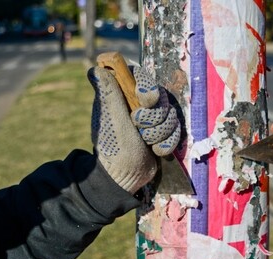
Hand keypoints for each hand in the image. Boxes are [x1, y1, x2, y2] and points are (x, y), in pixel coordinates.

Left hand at [88, 66, 179, 193]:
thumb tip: (96, 68)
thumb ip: (109, 92)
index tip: (145, 99)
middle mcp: (139, 104)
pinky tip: (156, 151)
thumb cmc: (114, 146)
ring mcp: (153, 119)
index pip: (141, 77)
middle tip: (139, 126)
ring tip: (145, 142)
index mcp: (123, 96)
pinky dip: (167, 143)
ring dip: (159, 132)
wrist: (126, 175)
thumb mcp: (111, 118)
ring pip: (171, 115)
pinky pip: (176, 130)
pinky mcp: (163, 132)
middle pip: (161, 97)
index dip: (148, 86)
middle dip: (153, 116)